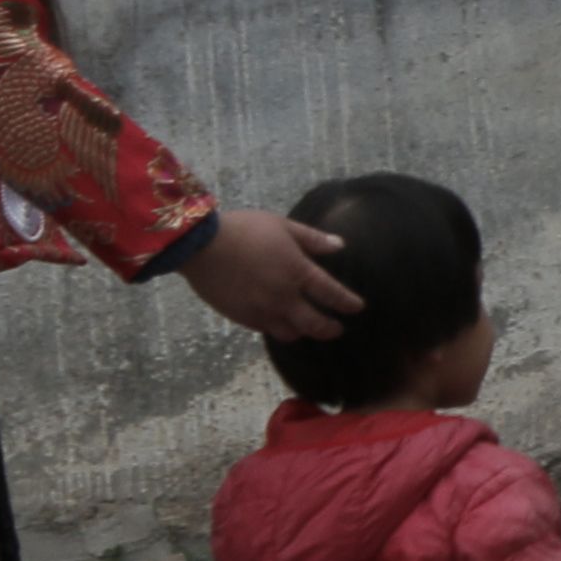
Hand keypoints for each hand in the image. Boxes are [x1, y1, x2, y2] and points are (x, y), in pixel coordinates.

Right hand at [181, 208, 362, 341]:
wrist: (201, 247)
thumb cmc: (245, 230)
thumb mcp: (284, 226)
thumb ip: (313, 239)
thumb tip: (340, 246)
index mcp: (297, 272)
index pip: (331, 294)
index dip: (347, 303)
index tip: (358, 308)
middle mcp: (283, 297)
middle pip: (314, 323)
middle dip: (330, 329)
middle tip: (338, 329)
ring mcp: (261, 311)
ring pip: (290, 333)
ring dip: (303, 332)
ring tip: (308, 328)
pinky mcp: (241, 318)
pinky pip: (266, 330)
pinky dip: (278, 329)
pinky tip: (280, 323)